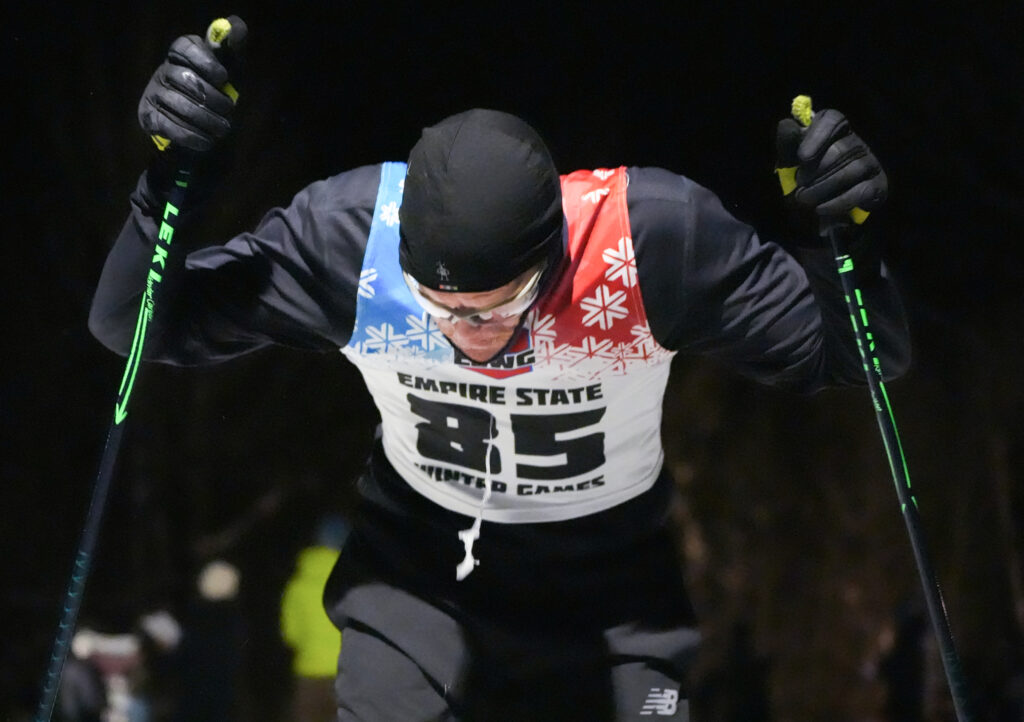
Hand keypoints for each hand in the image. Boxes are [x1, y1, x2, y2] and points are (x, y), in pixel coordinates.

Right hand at [138, 35, 235, 151]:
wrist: (200, 131)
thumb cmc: (216, 94)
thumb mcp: (227, 73)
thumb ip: (230, 51)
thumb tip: (236, 28)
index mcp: (180, 54)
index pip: (184, 47)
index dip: (204, 61)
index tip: (223, 77)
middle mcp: (162, 70)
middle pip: (184, 79)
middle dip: (212, 97)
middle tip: (230, 109)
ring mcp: (152, 94)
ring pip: (180, 105)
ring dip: (207, 120)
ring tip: (223, 129)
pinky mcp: (148, 117)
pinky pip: (170, 127)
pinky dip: (193, 136)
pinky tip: (207, 141)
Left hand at [775, 109, 886, 223]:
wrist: (817, 212)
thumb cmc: (804, 180)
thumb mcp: (791, 162)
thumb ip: (788, 144)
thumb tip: (787, 125)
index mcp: (834, 131)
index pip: (832, 119)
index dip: (818, 136)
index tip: (802, 157)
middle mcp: (856, 143)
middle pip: (841, 148)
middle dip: (816, 170)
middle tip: (799, 184)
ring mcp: (870, 164)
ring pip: (852, 170)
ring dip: (823, 187)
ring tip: (804, 198)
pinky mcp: (878, 186)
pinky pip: (862, 192)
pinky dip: (838, 202)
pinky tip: (821, 209)